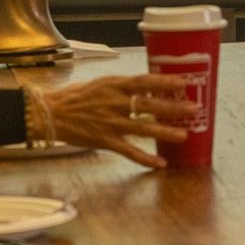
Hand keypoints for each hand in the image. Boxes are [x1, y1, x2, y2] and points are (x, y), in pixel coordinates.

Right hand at [36, 73, 196, 167]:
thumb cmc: (76, 96)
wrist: (50, 113)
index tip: (184, 83)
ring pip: (143, 128)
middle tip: (194, 109)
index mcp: (114, 85)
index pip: (145, 81)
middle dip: (173, 107)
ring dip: (165, 132)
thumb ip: (123, 87)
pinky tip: (160, 163)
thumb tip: (147, 86)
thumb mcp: (101, 83)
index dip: (165, 82)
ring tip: (184, 135)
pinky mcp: (105, 141)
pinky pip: (129, 151)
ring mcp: (110, 123)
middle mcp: (114, 103)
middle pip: (149, 105)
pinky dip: (145, 158)